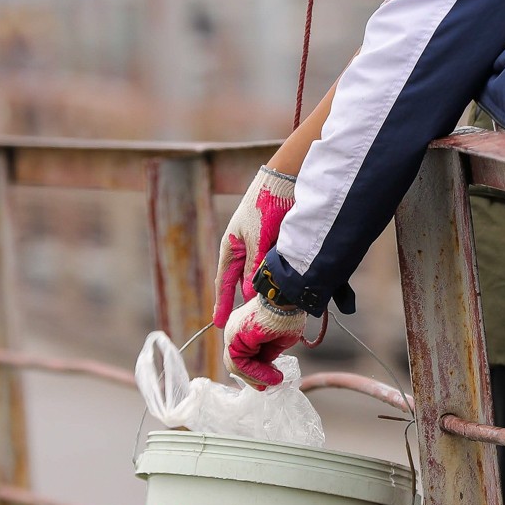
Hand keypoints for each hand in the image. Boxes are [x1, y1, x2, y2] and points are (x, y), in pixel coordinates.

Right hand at [212, 166, 297, 327]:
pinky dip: (277, 279)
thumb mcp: (259, 239)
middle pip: (242, 283)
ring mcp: (259, 246)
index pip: (224, 282)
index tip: (219, 324)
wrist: (285, 180)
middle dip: (243, 303)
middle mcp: (243, 249)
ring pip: (260, 277)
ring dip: (264, 291)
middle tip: (244, 325)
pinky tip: (285, 291)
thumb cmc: (265, 205)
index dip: (222, 304)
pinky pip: (273, 267)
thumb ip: (254, 267)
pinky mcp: (274, 243)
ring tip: (268, 312)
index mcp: (231, 247)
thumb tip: (249, 295)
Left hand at [224, 295, 306, 389]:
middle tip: (267, 387)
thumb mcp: (280, 339)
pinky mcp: (234, 339)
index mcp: (244, 327)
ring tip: (272, 382)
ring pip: (236, 365)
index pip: (243, 354)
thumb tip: (266, 364)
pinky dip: (254, 374)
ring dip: (255, 377)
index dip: (255, 369)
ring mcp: (232, 333)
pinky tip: (269, 377)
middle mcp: (234, 329)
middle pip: (237, 361)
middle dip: (252, 377)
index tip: (269, 380)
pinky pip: (240, 364)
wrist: (287, 300)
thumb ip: (269, 352)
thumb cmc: (288, 314)